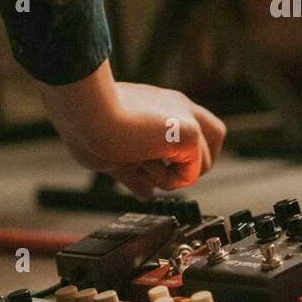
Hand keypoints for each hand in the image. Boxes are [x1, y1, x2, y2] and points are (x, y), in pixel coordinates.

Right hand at [36, 62, 225, 200]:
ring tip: (140, 162)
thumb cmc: (86, 124)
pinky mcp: (190, 133)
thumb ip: (136, 174)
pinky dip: (168, 180)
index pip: (193, 129)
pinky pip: (191, 175)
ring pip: (203, 163)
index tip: (159, 165)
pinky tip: (145, 162)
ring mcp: (186, 119)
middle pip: (215, 137)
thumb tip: (145, 194)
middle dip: (193, 164)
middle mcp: (178, 108)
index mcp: (161, 107)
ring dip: (171, 176)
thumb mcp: (115, 152)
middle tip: (161, 170)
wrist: (86, 111)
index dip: (183, 154)